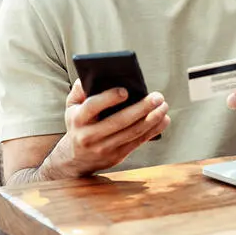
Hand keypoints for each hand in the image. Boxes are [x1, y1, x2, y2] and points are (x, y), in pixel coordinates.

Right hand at [43, 80, 169, 177]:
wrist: (75, 158)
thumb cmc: (78, 124)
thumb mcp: (72, 106)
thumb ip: (79, 90)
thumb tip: (91, 75)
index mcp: (78, 119)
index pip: (92, 107)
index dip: (109, 98)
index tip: (126, 90)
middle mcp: (89, 136)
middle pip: (119, 121)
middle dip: (141, 108)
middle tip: (157, 97)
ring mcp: (103, 148)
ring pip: (132, 133)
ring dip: (152, 119)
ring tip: (163, 106)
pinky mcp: (116, 156)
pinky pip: (137, 142)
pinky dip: (153, 131)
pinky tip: (163, 120)